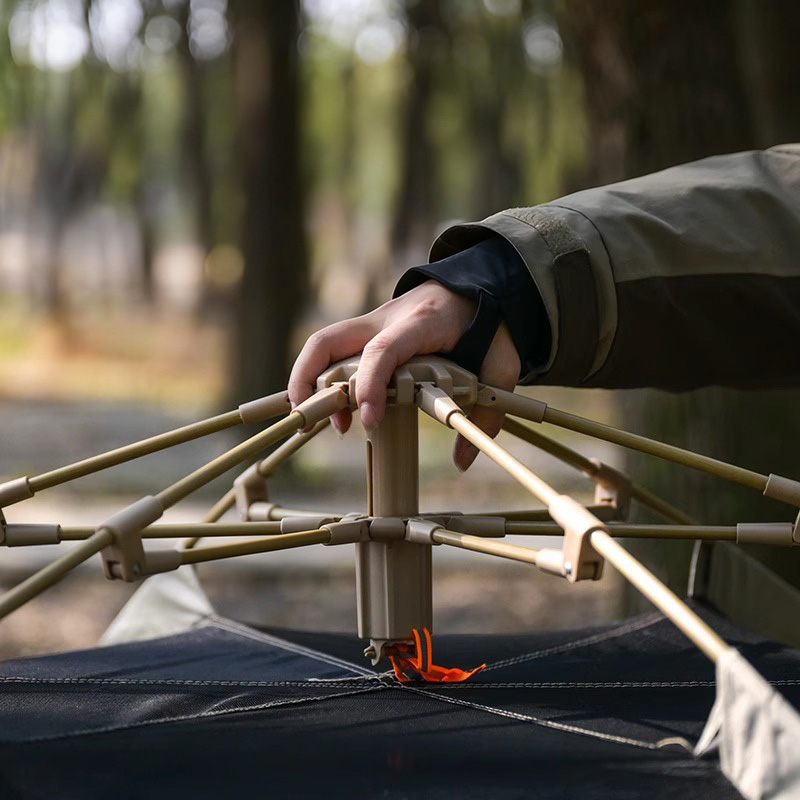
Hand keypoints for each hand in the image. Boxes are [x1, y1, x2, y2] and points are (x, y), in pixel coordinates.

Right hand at [288, 280, 520, 470]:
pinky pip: (335, 351)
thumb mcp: (502, 365)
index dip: (370, 385)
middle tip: (310, 422)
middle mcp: (386, 318)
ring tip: (325, 424)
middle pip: (328, 341)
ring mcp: (373, 323)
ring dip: (310, 382)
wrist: (482, 282)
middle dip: (307, 380)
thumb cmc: (491, 323)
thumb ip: (488, 412)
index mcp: (420, 322)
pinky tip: (334, 410)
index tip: (369, 421)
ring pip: (323, 345)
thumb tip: (463, 461)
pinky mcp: (368, 332)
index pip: (382, 351)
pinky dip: (324, 378)